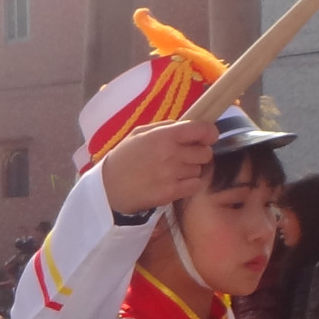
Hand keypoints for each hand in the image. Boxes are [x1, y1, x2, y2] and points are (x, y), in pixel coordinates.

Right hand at [99, 120, 217, 215]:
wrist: (109, 188)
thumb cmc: (124, 158)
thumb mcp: (139, 134)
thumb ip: (166, 127)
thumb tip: (189, 126)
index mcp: (164, 136)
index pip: (202, 130)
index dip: (209, 133)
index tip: (206, 138)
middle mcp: (171, 154)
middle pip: (205, 153)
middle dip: (198, 154)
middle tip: (185, 157)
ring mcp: (172, 174)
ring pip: (199, 170)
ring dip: (191, 170)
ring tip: (173, 171)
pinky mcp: (171, 192)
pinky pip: (195, 185)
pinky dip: (189, 184)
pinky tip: (176, 183)